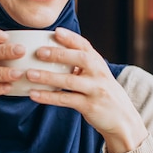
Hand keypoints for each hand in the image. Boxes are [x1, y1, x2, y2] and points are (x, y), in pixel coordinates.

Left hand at [27, 27, 147, 152]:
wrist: (123, 120)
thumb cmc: (104, 95)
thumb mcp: (97, 76)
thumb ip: (82, 65)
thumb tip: (54, 53)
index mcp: (99, 64)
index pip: (85, 46)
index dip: (71, 38)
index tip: (56, 31)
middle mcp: (99, 74)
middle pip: (80, 59)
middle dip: (59, 54)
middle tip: (38, 52)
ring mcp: (95, 90)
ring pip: (70, 81)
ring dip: (48, 77)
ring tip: (30, 74)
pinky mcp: (90, 106)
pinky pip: (66, 100)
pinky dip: (48, 97)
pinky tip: (33, 94)